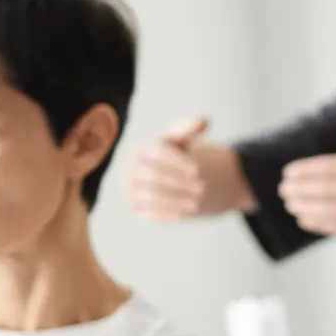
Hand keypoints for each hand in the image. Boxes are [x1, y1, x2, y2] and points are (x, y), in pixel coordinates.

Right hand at [127, 116, 253, 219]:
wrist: (172, 179)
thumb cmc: (178, 156)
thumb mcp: (184, 141)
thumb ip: (191, 129)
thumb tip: (204, 120)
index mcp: (143, 149)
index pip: (157, 153)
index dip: (177, 161)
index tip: (197, 169)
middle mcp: (132, 168)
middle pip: (153, 176)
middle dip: (179, 182)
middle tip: (202, 188)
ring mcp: (132, 189)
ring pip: (150, 196)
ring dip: (174, 200)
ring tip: (196, 203)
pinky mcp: (136, 207)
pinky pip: (147, 213)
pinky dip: (164, 214)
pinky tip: (182, 215)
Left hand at [277, 110, 335, 244]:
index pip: (329, 167)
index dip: (306, 170)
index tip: (289, 172)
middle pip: (323, 188)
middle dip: (299, 189)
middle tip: (283, 189)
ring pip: (328, 209)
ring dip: (304, 206)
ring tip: (289, 204)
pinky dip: (320, 224)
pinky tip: (306, 220)